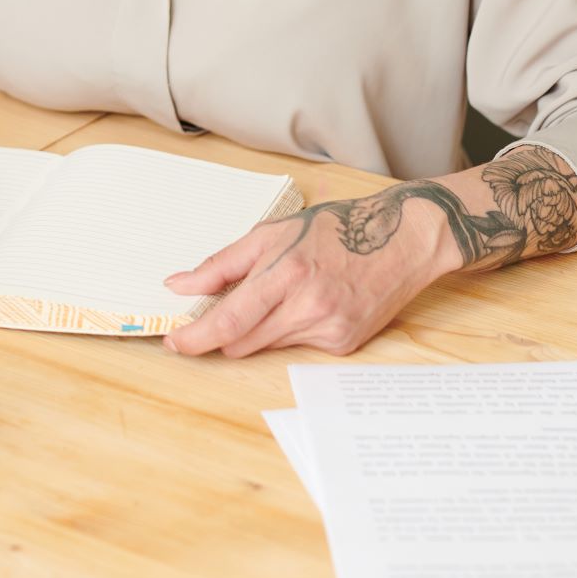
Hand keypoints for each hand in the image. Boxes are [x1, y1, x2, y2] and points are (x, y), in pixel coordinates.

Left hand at [160, 188, 444, 358]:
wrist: (402, 240)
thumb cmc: (335, 229)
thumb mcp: (272, 233)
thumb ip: (222, 264)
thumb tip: (179, 285)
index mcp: (286, 272)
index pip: (229, 319)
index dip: (196, 337)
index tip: (174, 343)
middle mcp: (308, 306)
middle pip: (242, 341)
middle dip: (224, 332)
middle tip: (225, 309)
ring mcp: (329, 330)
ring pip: (267, 345)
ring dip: (260, 328)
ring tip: (283, 294)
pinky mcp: (343, 345)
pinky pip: (297, 348)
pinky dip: (291, 330)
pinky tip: (311, 304)